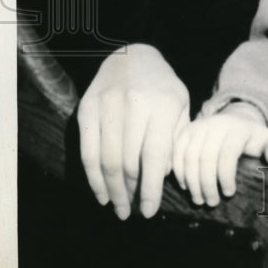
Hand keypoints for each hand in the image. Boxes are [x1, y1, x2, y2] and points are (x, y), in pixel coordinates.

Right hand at [77, 44, 189, 219]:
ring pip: (106, 160)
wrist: (132, 55)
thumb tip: (164, 176)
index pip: (154, 155)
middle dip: (131, 193)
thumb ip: (176, 139)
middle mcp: (134, 103)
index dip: (151, 188)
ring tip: (119, 207)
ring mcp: (107, 104)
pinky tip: (101, 194)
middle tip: (133, 212)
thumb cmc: (162, 88)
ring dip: (112, 190)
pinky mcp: (86, 107)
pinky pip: (88, 151)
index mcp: (164, 104)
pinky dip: (93, 178)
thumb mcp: (181, 106)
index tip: (149, 212)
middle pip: (128, 161)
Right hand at [172, 104, 267, 206]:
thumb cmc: (252, 138)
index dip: (226, 176)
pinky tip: (185, 187)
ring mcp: (198, 126)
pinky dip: (178, 172)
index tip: (229, 193)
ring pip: (189, 157)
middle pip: (205, 158)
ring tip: (199, 199)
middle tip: (212, 203)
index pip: (228, 153)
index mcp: (237, 127)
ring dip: (192, 182)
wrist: (233, 121)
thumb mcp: (267, 141)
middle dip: (207, 184)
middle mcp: (215, 124)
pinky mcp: (185, 131)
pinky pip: (176, 153)